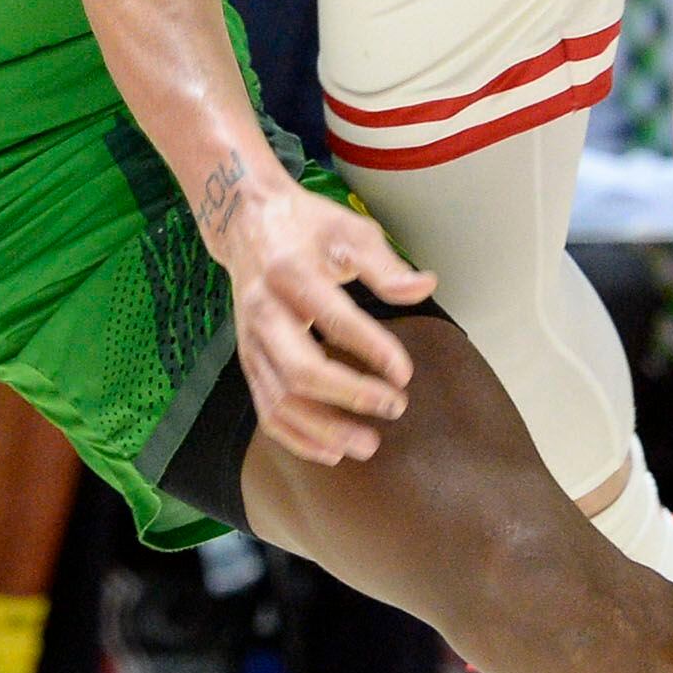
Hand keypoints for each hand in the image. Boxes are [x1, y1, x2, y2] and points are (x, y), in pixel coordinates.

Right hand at [220, 181, 436, 464]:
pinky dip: (296, 437)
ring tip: (368, 444)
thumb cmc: (307, 225)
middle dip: (349, 397)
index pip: (333, 319)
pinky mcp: (247, 358)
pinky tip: (331, 451)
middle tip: (394, 408)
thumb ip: (385, 263)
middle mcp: (264, 311)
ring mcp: (250, 339)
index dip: (372, 349)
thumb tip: (425, 287)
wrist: (247, 221)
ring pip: (279, 399)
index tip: (405, 373)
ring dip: (323, 430)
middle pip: (300, 371)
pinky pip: (266, 409)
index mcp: (291, 273)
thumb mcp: (349, 228)